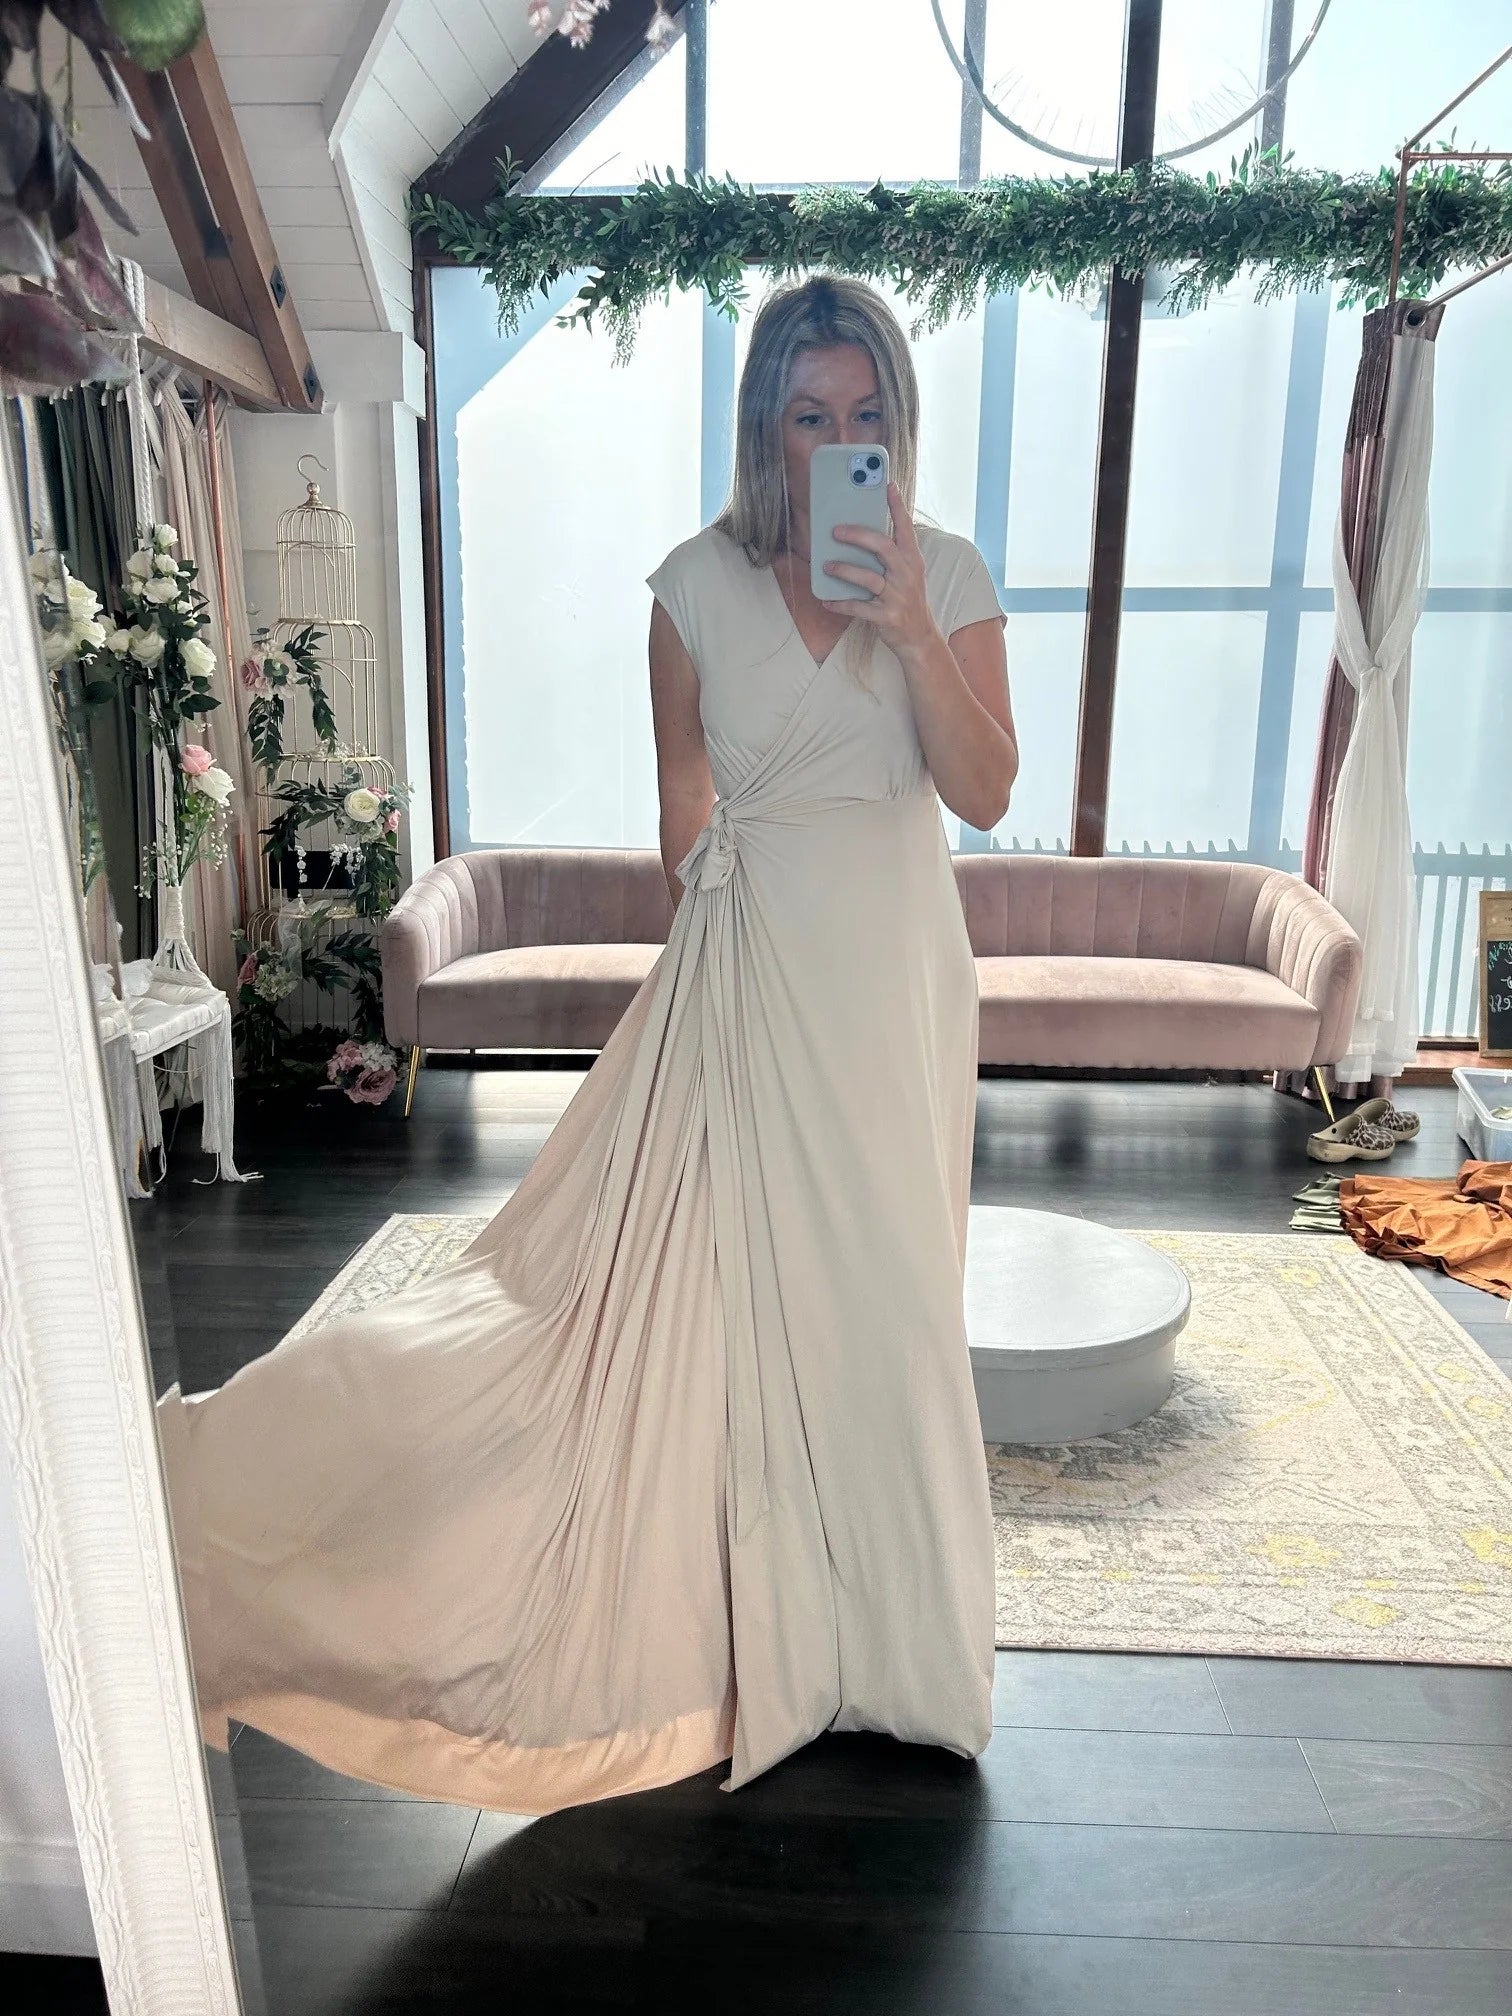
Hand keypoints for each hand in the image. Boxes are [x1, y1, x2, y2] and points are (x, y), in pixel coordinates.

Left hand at [823, 482, 936, 658]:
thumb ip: (891, 555)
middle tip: (836, 531)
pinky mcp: (887, 616)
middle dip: (858, 536)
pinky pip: (858, 607)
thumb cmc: (907, 600)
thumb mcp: (907, 574)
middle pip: (882, 547)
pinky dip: (841, 604)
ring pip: (868, 578)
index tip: (887, 485)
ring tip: (826, 566)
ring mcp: (897, 596)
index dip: (897, 506)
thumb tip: (860, 536)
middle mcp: (907, 575)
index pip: (905, 528)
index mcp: (912, 560)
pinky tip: (827, 601)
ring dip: (844, 570)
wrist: (919, 637)